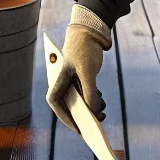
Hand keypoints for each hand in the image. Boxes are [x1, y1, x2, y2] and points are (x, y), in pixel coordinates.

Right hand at [46, 5, 109, 127]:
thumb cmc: (85, 49)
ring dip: (90, 108)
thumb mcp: (88, 71)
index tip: (78, 128)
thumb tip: (95, 111)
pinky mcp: (81, 77)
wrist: (90, 31)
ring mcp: (72, 80)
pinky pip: (86, 94)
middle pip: (69, 105)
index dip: (65, 118)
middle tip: (95, 126)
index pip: (56, 103)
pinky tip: (102, 100)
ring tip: (102, 111)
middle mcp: (63, 81)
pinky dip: (94, 99)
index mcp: (58, 79)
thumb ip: (90, 92)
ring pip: (79, 101)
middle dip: (81, 116)